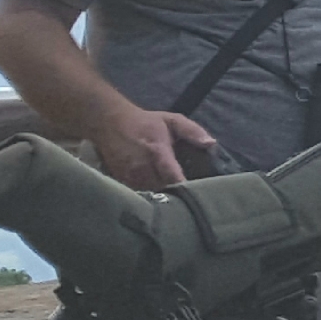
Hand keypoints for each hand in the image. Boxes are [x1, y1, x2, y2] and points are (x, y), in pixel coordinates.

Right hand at [89, 105, 224, 188]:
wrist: (109, 122)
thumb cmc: (145, 122)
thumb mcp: (171, 120)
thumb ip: (192, 131)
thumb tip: (211, 143)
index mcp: (157, 151)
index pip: (173, 177)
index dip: (185, 187)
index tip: (198, 192)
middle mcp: (142, 166)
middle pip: (162, 190)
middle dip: (176, 194)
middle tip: (190, 198)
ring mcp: (129, 175)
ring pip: (150, 194)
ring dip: (162, 197)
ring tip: (176, 199)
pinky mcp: (120, 180)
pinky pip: (137, 193)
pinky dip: (148, 196)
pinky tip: (158, 195)